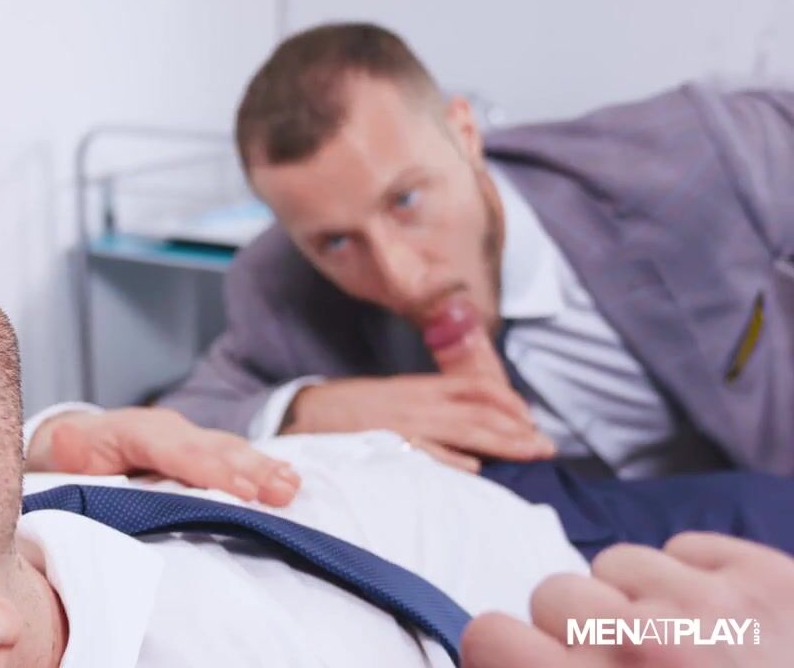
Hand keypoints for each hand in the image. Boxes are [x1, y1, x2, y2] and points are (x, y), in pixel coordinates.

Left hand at [26, 407, 300, 506]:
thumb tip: (67, 439)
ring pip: (228, 450)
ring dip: (262, 468)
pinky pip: (232, 457)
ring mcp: (186, 439)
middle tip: (280, 490)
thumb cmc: (67, 458)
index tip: (241, 489)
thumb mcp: (60, 455)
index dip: (208, 469)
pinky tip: (289, 482)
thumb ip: (69, 450)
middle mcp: (167, 430)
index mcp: (134, 432)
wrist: (70, 444)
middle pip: (212, 448)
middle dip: (248, 469)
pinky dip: (261, 468)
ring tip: (291, 487)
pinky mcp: (198, 452)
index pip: (175, 450)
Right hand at [286, 373, 551, 471]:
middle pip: (480, 410)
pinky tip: (475, 468)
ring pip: (463, 429)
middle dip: (518, 429)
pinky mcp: (386, 444)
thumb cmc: (353, 409)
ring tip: (531, 454)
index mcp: (422, 387)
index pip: (477, 386)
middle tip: (547, 447)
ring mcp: (404, 424)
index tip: (531, 419)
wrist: (306, 413)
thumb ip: (432, 402)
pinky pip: (425, 451)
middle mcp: (419, 402)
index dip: (510, 400)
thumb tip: (470, 421)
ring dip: (502, 442)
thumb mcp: (397, 395)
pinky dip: (451, 459)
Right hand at [463, 533, 793, 666]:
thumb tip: (517, 661)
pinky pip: (686, 547)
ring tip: (690, 655)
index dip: (509, 657)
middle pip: (554, 593)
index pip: (490, 634)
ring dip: (641, 603)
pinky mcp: (768, 574)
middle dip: (582, 633)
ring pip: (620, 562)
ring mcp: (710, 602)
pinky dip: (699, 584)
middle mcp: (642, 644)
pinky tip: (733, 633)